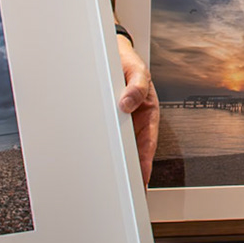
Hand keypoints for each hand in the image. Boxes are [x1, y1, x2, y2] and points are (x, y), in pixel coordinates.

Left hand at [116, 33, 158, 185]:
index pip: (148, 144)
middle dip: (130, 171)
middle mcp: (135, 120)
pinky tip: (95, 160)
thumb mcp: (137, 70)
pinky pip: (105, 137)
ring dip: (115, 162)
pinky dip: (101, 148)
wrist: (111, 51)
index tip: (141, 181)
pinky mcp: (107, 119)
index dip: (144, 164)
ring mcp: (121, 122)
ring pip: (118, 146)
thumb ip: (136, 86)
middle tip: (124, 191)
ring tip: (109, 183)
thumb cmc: (128, 62)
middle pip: (133, 151)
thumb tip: (128, 103)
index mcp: (148, 113)